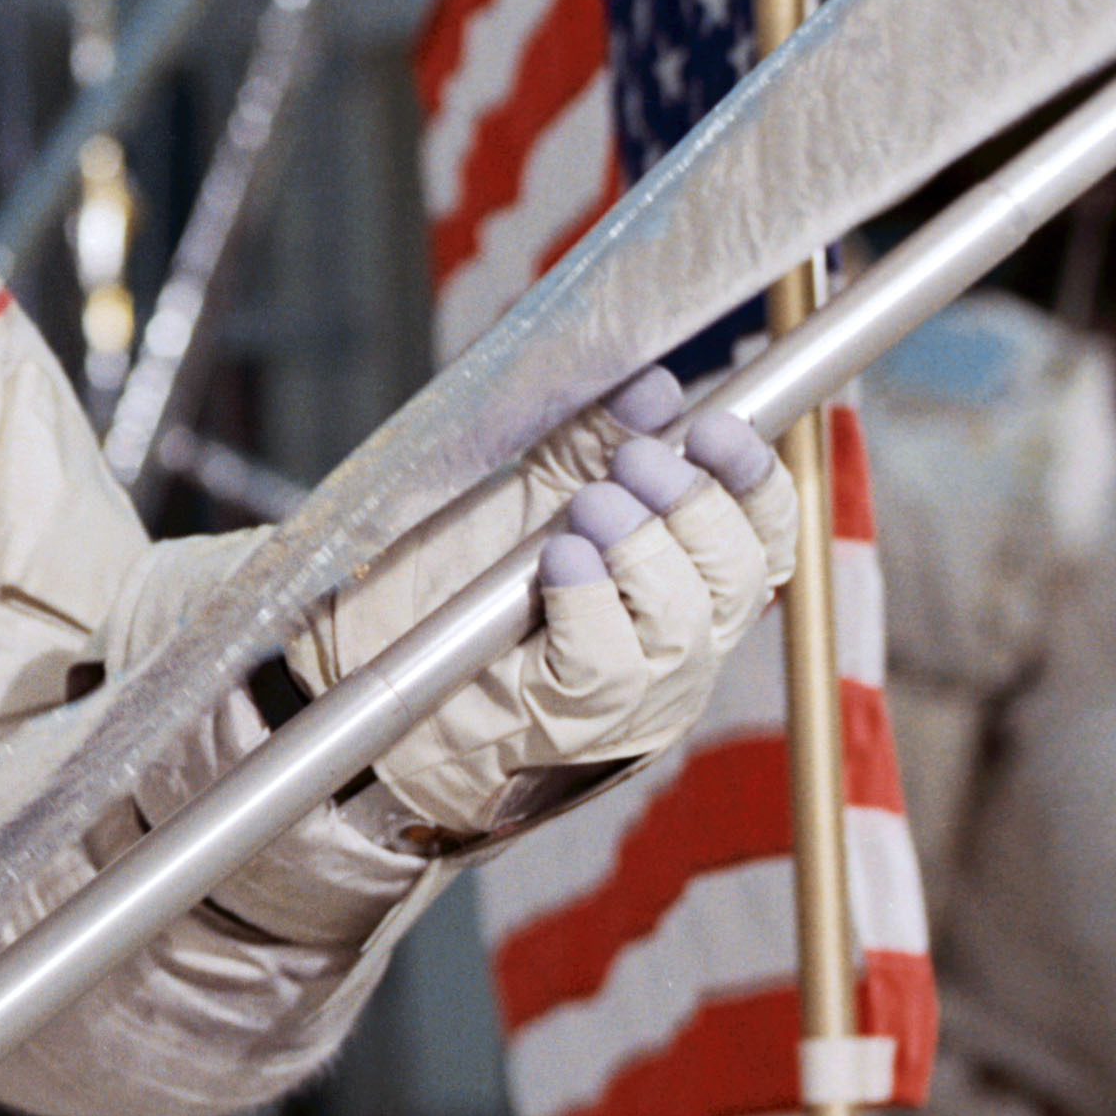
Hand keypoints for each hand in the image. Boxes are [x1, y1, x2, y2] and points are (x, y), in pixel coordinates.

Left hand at [303, 367, 795, 851]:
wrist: (352, 659)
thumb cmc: (442, 589)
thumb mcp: (521, 499)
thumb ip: (587, 446)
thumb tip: (655, 390)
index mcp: (680, 590)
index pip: (762, 543)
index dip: (756, 484)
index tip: (719, 430)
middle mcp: (675, 649)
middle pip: (738, 579)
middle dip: (694, 506)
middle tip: (634, 462)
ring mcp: (630, 698)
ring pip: (684, 624)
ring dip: (642, 549)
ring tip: (588, 507)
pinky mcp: (569, 725)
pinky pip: (610, 667)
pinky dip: (592, 603)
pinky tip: (562, 562)